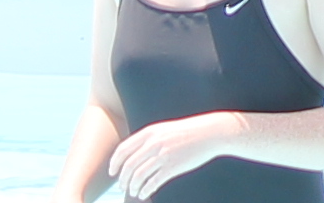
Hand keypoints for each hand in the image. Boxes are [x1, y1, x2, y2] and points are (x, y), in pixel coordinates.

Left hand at [107, 115, 240, 197]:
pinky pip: (153, 182)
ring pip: (139, 176)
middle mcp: (153, 143)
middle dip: (123, 179)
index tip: (113, 172)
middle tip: (123, 186)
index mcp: (149, 132)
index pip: (123, 150)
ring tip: (134, 192)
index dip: (114, 163)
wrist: (210, 132)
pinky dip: (145, 190)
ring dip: (133, 187)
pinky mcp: (172, 167)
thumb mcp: (164, 130)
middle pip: (129, 166)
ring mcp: (163, 155)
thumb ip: (149, 139)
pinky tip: (144, 194)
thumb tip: (134, 155)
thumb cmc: (187, 132)